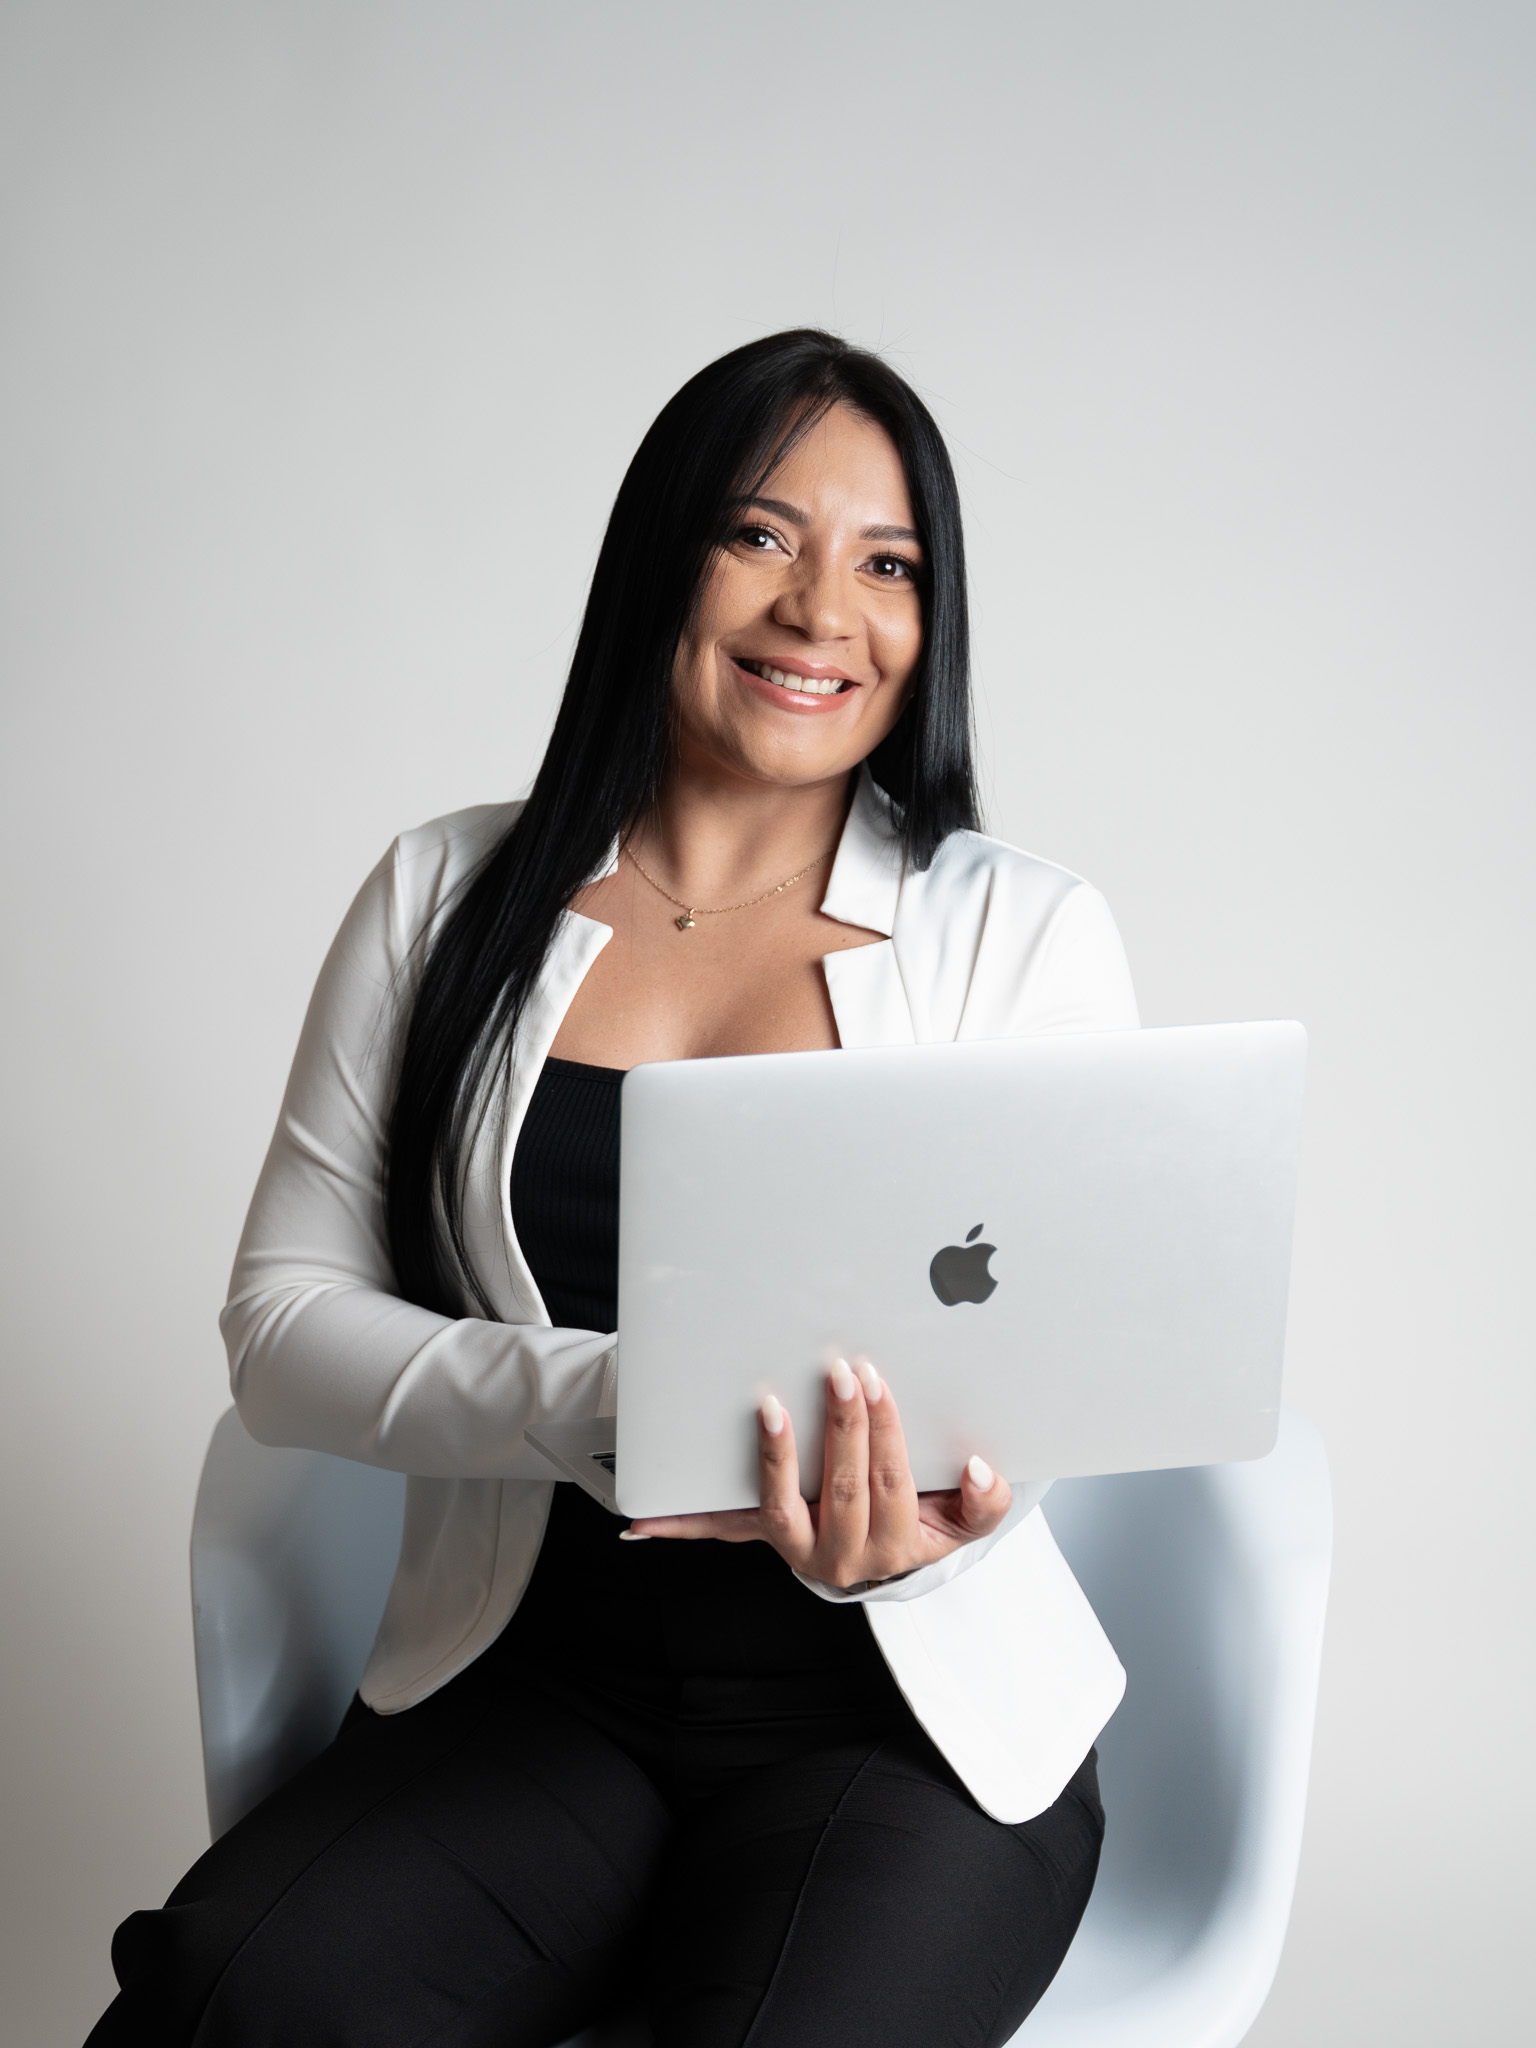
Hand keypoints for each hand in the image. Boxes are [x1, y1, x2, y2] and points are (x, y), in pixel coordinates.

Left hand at [625, 1359, 1011, 1587]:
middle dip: (844, 1426)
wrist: (885, 1556)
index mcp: (896, 1546)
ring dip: (776, 1456)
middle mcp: (841, 1557)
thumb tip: (977, 1468)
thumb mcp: (962, 1520)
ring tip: (771, 1409)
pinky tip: (641, 1522)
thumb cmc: (923, 1518)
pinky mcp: (763, 1536)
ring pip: (781, 1506)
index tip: (878, 1382)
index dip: (886, 1431)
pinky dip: (683, 1526)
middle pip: (842, 1486)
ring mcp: (796, 1548)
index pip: (892, 1481)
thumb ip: (983, 1501)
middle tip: (840, 1372)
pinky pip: (723, 1532)